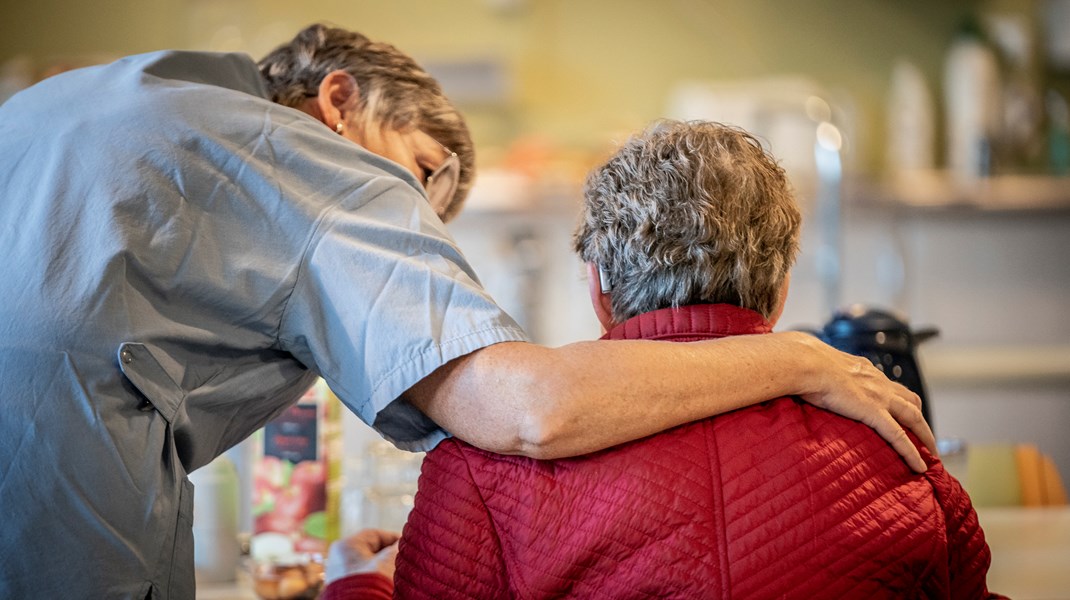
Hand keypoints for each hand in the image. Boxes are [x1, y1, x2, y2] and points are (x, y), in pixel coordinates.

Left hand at [325, 528, 399, 584]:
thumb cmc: (371, 584)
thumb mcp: (388, 561)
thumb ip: (397, 549)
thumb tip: (404, 543)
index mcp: (345, 546)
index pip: (375, 535)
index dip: (394, 539)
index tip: (409, 546)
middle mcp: (339, 559)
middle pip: (371, 551)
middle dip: (390, 556)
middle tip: (406, 561)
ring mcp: (340, 576)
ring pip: (369, 566)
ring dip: (384, 569)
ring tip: (399, 575)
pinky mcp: (345, 590)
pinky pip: (364, 579)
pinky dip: (377, 580)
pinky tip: (389, 585)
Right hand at [789, 332, 936, 472]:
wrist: (806, 362)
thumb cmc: (803, 362)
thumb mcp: (817, 366)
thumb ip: (819, 374)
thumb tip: (804, 378)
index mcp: (863, 369)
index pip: (889, 386)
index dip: (899, 400)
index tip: (901, 413)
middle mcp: (877, 381)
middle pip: (910, 400)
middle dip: (920, 418)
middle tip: (925, 436)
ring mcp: (879, 396)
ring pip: (913, 417)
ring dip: (925, 435)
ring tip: (931, 453)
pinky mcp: (874, 412)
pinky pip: (899, 436)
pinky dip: (912, 452)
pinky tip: (919, 466)